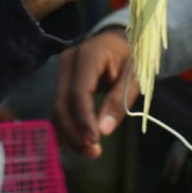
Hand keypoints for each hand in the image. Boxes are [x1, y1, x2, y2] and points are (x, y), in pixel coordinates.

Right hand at [52, 27, 137, 159]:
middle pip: (62, 103)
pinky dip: (66, 127)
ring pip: (56, 108)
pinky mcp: (60, 80)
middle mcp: (68, 61)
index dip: (83, 121)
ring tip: (88, 152)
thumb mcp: (135, 75)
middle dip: (74, 132)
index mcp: (89, 55)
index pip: (78, 93)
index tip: (95, 142)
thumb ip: (120, 100)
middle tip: (93, 154)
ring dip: (69, 134)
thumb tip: (104, 131)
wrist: (119, 38)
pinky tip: (78, 142)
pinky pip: (59, 107)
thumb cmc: (130, 54)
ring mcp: (61, 70)